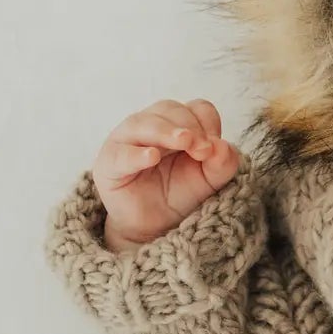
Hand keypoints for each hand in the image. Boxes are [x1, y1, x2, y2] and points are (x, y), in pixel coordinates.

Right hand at [93, 98, 241, 251]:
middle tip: (203, 150)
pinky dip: (136, 154)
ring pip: (143, 123)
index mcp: (179, 124)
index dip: (209, 122)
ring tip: (184, 142)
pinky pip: (121, 154)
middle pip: (170, 109)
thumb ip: (223, 163)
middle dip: (191, 126)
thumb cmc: (180, 193)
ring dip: (166, 131)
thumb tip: (223, 146)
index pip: (196, 108)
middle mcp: (151, 125)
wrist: (154, 226)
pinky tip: (152, 157)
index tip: (214, 146)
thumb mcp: (211, 180)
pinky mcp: (109, 163)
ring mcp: (126, 141)